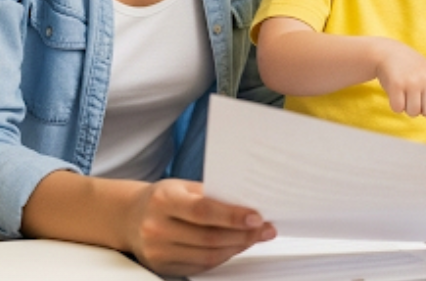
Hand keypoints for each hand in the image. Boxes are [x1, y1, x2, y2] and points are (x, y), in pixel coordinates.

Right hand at [124, 179, 275, 275]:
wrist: (129, 218)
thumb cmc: (163, 197)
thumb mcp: (183, 186)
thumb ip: (211, 194)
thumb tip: (248, 203)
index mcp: (164, 200)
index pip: (203, 211)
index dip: (232, 215)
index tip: (257, 216)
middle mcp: (157, 228)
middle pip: (209, 237)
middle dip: (243, 234)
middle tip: (266, 228)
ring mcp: (158, 252)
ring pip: (207, 255)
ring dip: (237, 247)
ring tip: (256, 237)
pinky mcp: (162, 268)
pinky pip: (200, 266)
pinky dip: (223, 257)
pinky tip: (236, 246)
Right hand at [374, 40, 425, 122]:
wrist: (389, 52)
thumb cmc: (411, 68)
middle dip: (420, 109)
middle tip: (414, 95)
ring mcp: (412, 81)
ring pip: (413, 112)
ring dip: (407, 107)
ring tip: (404, 91)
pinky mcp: (397, 85)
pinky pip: (398, 109)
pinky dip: (395, 105)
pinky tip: (395, 92)